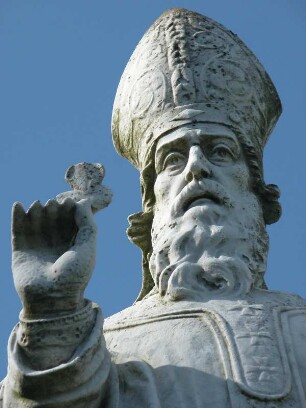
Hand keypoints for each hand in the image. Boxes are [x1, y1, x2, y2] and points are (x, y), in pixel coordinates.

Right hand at [12, 198, 96, 317]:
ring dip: (36, 212)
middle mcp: (55, 246)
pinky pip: (17, 231)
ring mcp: (37, 249)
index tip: (68, 202)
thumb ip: (87, 222)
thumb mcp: (87, 246)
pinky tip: (18, 204)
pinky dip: (17, 217)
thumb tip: (84, 201)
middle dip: (52, 210)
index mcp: (73, 246)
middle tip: (52, 204)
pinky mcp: (20, 253)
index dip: (68, 210)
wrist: (52, 300)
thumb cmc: (75, 275)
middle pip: (53, 220)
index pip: (70, 221)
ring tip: (38, 205)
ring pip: (36, 224)